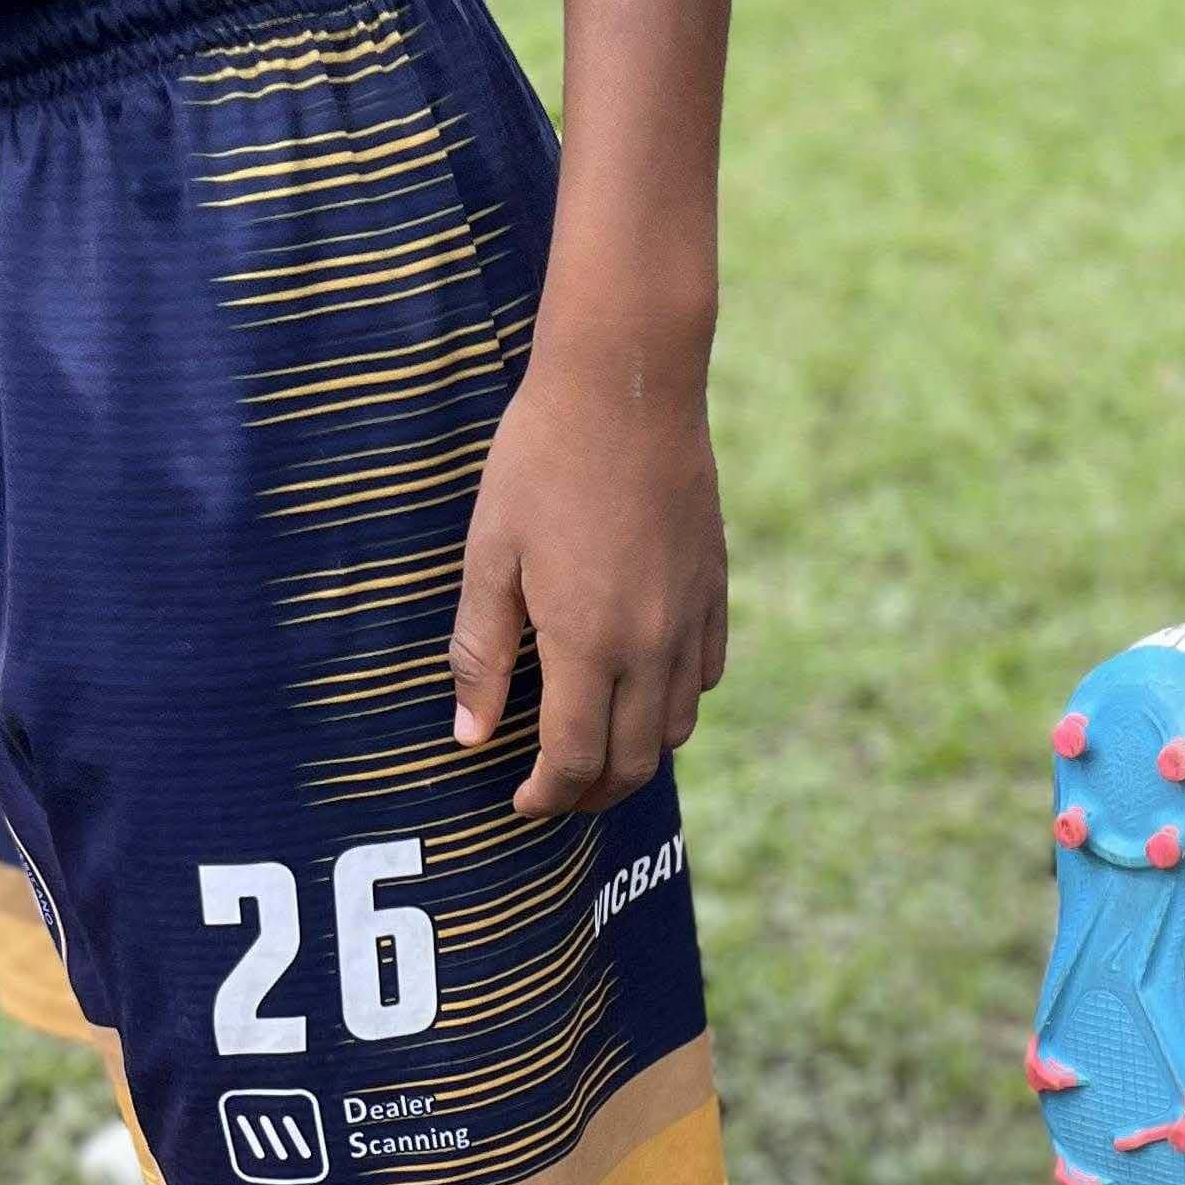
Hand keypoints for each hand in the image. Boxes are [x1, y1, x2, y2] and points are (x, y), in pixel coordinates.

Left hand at [451, 346, 725, 818]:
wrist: (627, 383)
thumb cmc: (542, 458)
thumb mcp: (490, 553)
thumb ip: (480, 652)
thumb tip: (470, 735)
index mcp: (587, 643)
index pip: (572, 758)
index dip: (545, 795)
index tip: (520, 801)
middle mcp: (649, 648)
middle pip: (631, 763)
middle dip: (590, 792)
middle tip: (555, 791)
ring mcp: (689, 622)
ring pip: (675, 730)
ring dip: (635, 756)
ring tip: (597, 749)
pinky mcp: (714, 592)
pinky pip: (703, 678)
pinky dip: (674, 704)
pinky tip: (641, 688)